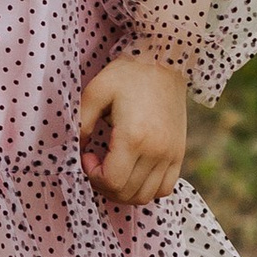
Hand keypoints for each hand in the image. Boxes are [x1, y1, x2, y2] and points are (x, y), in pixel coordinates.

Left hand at [79, 54, 187, 205]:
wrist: (163, 60)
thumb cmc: (126, 74)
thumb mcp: (95, 93)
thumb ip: (81, 124)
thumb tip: (77, 150)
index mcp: (134, 137)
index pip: (113, 182)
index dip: (94, 176)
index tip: (88, 155)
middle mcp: (157, 152)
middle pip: (128, 194)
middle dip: (105, 185)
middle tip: (96, 163)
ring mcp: (171, 155)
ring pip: (146, 196)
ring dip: (124, 190)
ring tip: (113, 167)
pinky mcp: (179, 153)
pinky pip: (165, 188)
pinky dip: (146, 188)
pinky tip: (133, 169)